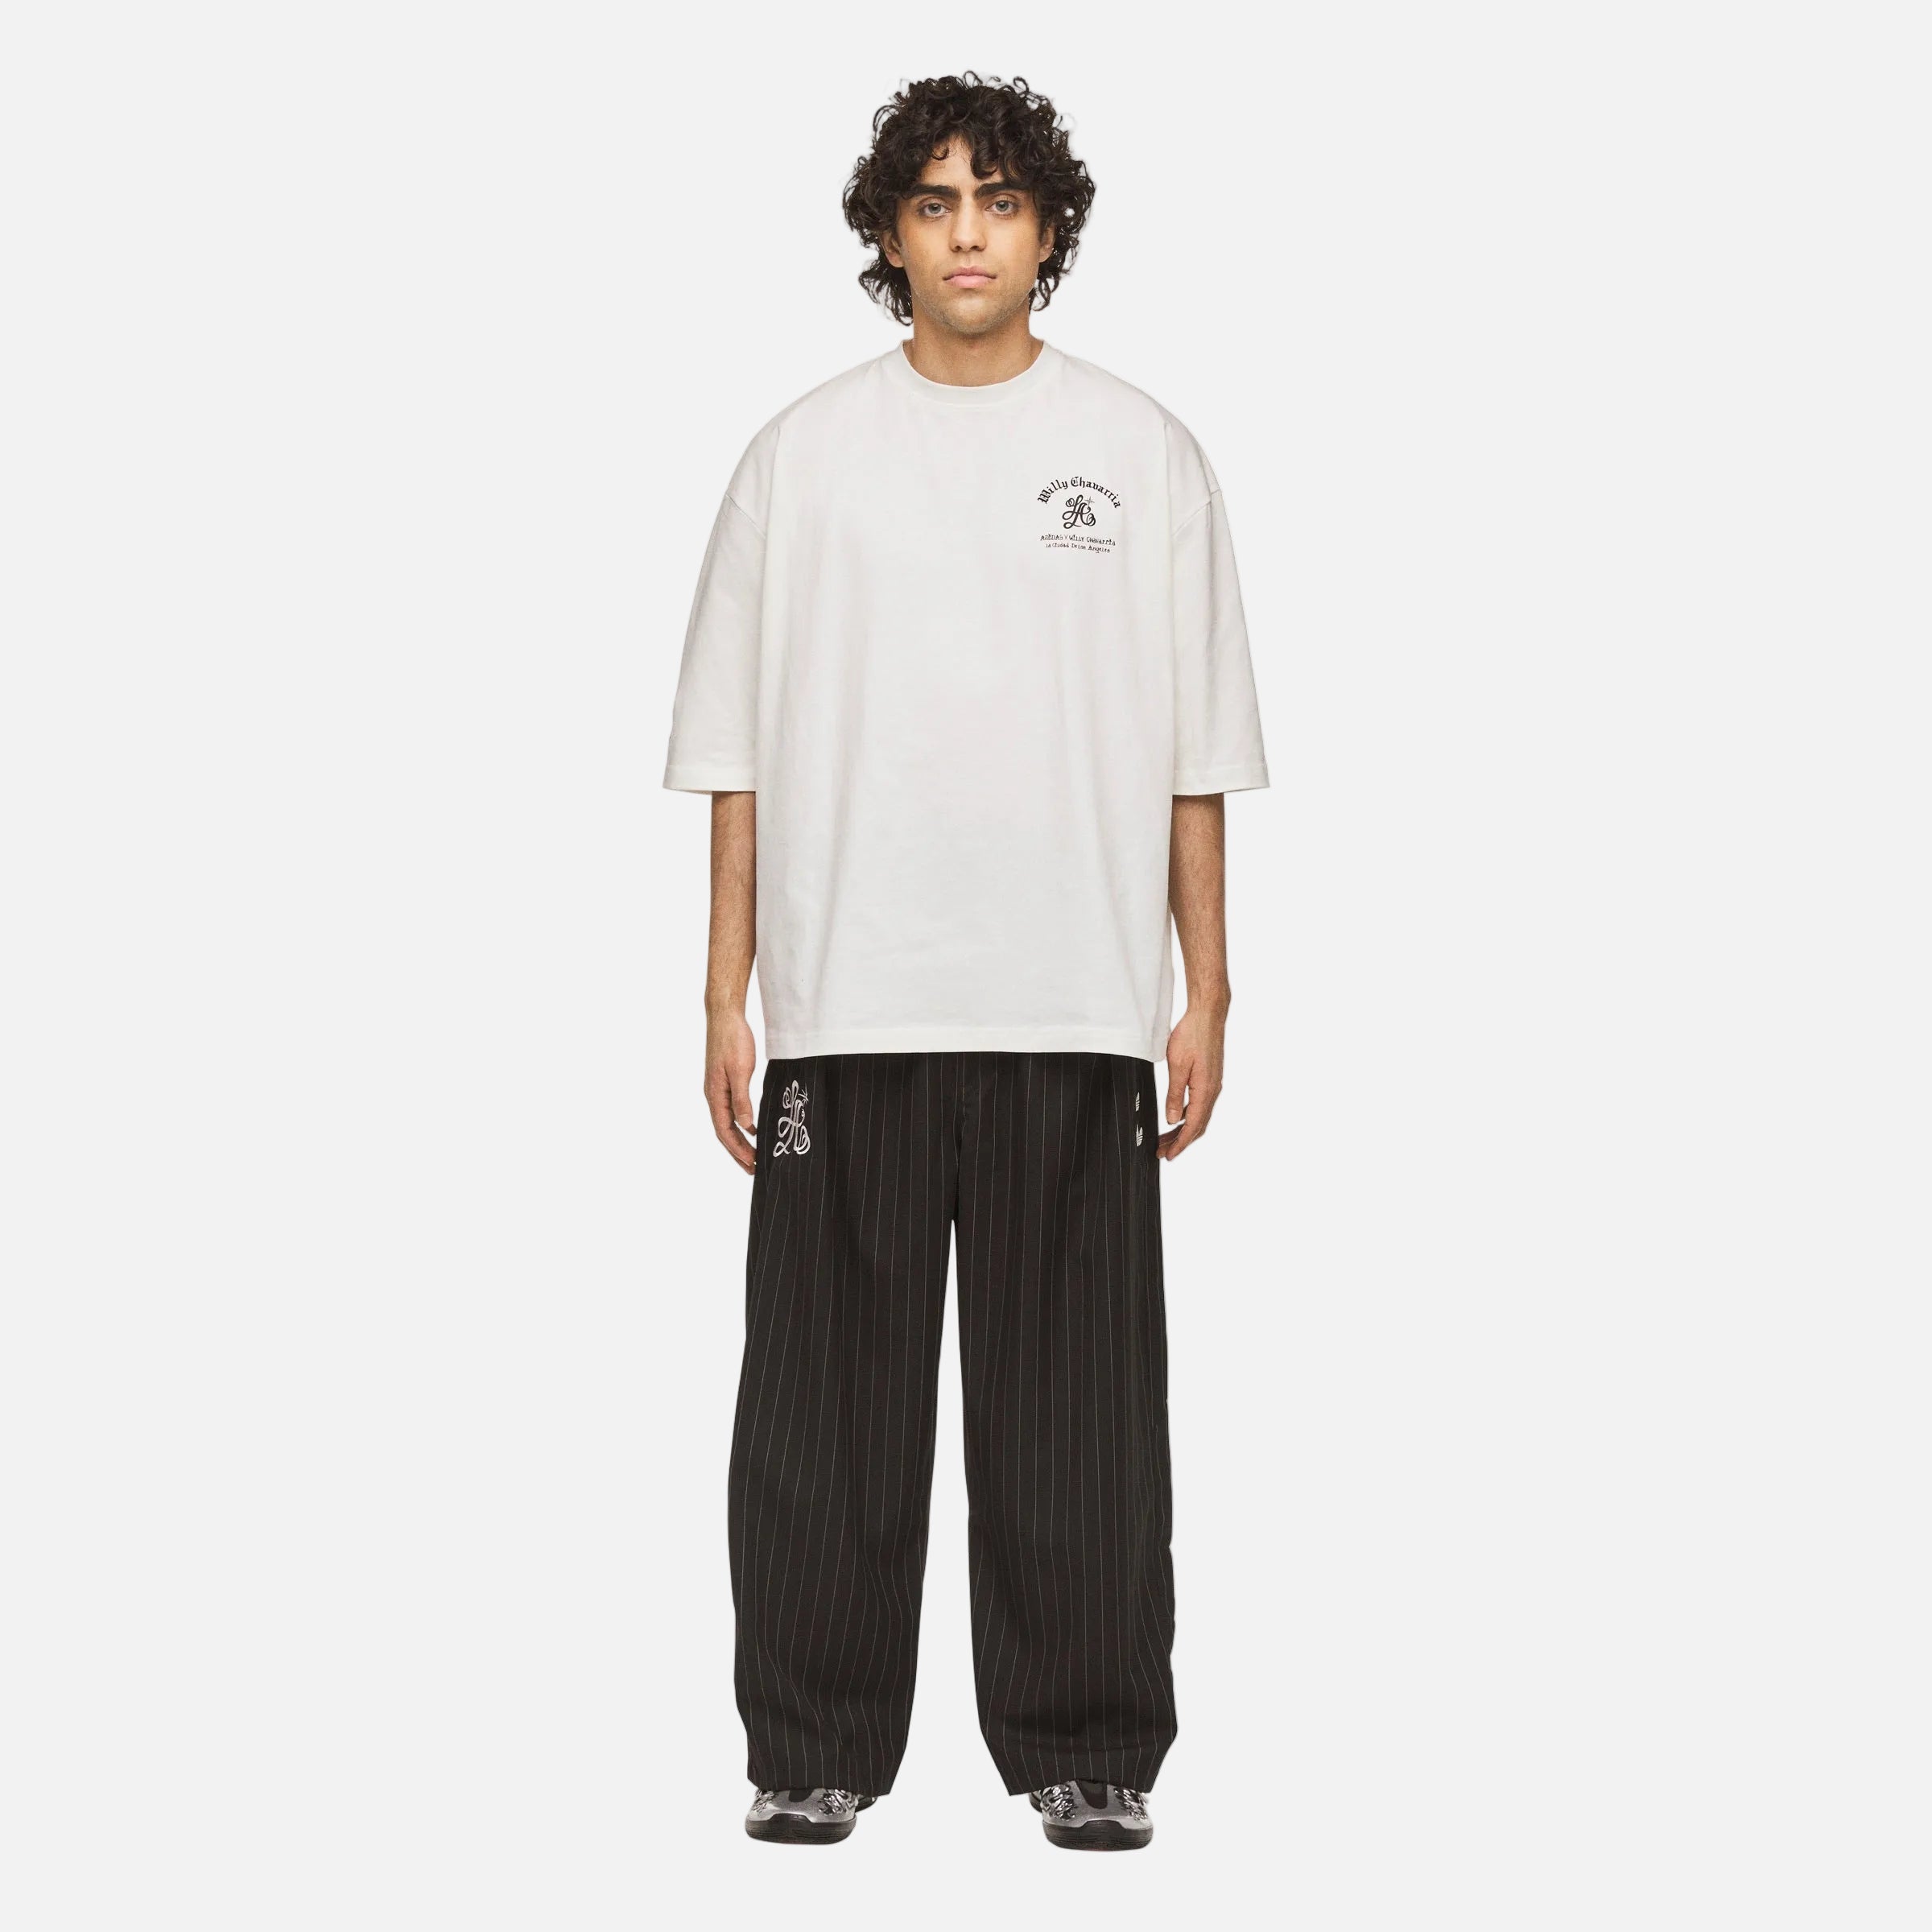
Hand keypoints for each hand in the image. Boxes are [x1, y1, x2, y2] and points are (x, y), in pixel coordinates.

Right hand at [704, 1009, 757, 1173]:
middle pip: (723, 1131)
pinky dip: (740, 1124)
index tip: (751, 1164)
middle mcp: (713, 1095)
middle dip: (737, 1152)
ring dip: (739, 1140)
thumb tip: (745, 1125)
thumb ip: (742, 1099)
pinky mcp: (724, 1081)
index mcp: (714, 1095)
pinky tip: (752, 1127)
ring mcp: (717, 1089)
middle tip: (752, 1169)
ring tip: (752, 1155)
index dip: (737, 1150)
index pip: (724, 1131)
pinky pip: (730, 1110)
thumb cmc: (733, 1040)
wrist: (725, 1016)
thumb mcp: (741, 1070)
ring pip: (726, 1122)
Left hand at [1160, 1001, 1225, 1160]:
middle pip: (1197, 1126)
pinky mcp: (1210, 1078)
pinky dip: (1188, 1116)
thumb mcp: (1177, 1067)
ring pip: (1199, 1116)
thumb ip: (1174, 1095)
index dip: (1180, 1144)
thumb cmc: (1193, 1035)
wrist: (1208, 1015)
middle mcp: (1212, 1090)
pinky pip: (1200, 1104)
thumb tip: (1172, 1119)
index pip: (1193, 1127)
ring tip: (1166, 1138)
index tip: (1168, 1156)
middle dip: (1180, 1141)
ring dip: (1183, 1130)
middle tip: (1162, 1152)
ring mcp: (1213, 1084)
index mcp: (1205, 1091)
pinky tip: (1176, 1116)